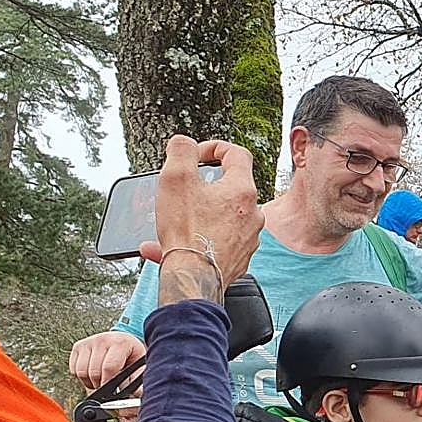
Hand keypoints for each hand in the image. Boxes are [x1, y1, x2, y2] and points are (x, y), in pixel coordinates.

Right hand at [70, 331, 146, 390]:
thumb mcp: (140, 366)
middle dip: (99, 384)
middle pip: (93, 372)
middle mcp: (103, 339)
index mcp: (120, 343)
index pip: (109, 367)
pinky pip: (74, 369)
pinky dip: (82, 376)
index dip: (108, 384)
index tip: (111, 391)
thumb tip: (137, 392)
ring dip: (90, 381)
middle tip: (107, 385)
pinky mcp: (78, 346)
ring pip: (81, 372)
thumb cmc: (131, 355)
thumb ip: (139, 379)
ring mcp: (89, 342)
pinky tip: (93, 373)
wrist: (123, 341)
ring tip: (101, 379)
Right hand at [142, 136, 265, 296]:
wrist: (194, 278)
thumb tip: (184, 143)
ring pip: (220, 217)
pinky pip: (216, 241)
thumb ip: (181, 150)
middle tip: (182, 191)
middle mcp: (252, 214)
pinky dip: (196, 240)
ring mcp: (247, 238)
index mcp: (242, 190)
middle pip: (229, 188)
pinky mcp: (239, 258)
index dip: (214, 148)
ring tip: (171, 222)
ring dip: (195, 216)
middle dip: (202, 186)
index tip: (196, 156)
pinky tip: (170, 247)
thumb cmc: (187, 231)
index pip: (237, 154)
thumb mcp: (176, 177)